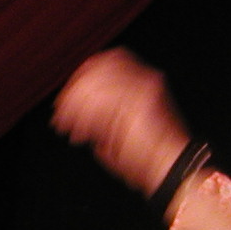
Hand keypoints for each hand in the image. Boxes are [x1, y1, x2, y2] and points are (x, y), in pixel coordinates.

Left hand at [52, 48, 188, 195]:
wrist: (171, 169)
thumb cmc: (147, 156)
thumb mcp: (120, 126)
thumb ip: (101, 112)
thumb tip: (74, 112)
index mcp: (146, 78)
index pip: (109, 60)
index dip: (82, 75)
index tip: (65, 97)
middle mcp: (147, 78)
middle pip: (99, 68)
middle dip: (73, 90)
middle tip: (59, 113)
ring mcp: (145, 90)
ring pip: (96, 87)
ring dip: (74, 108)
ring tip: (64, 128)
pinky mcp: (140, 106)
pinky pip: (101, 106)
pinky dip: (83, 121)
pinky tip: (78, 136)